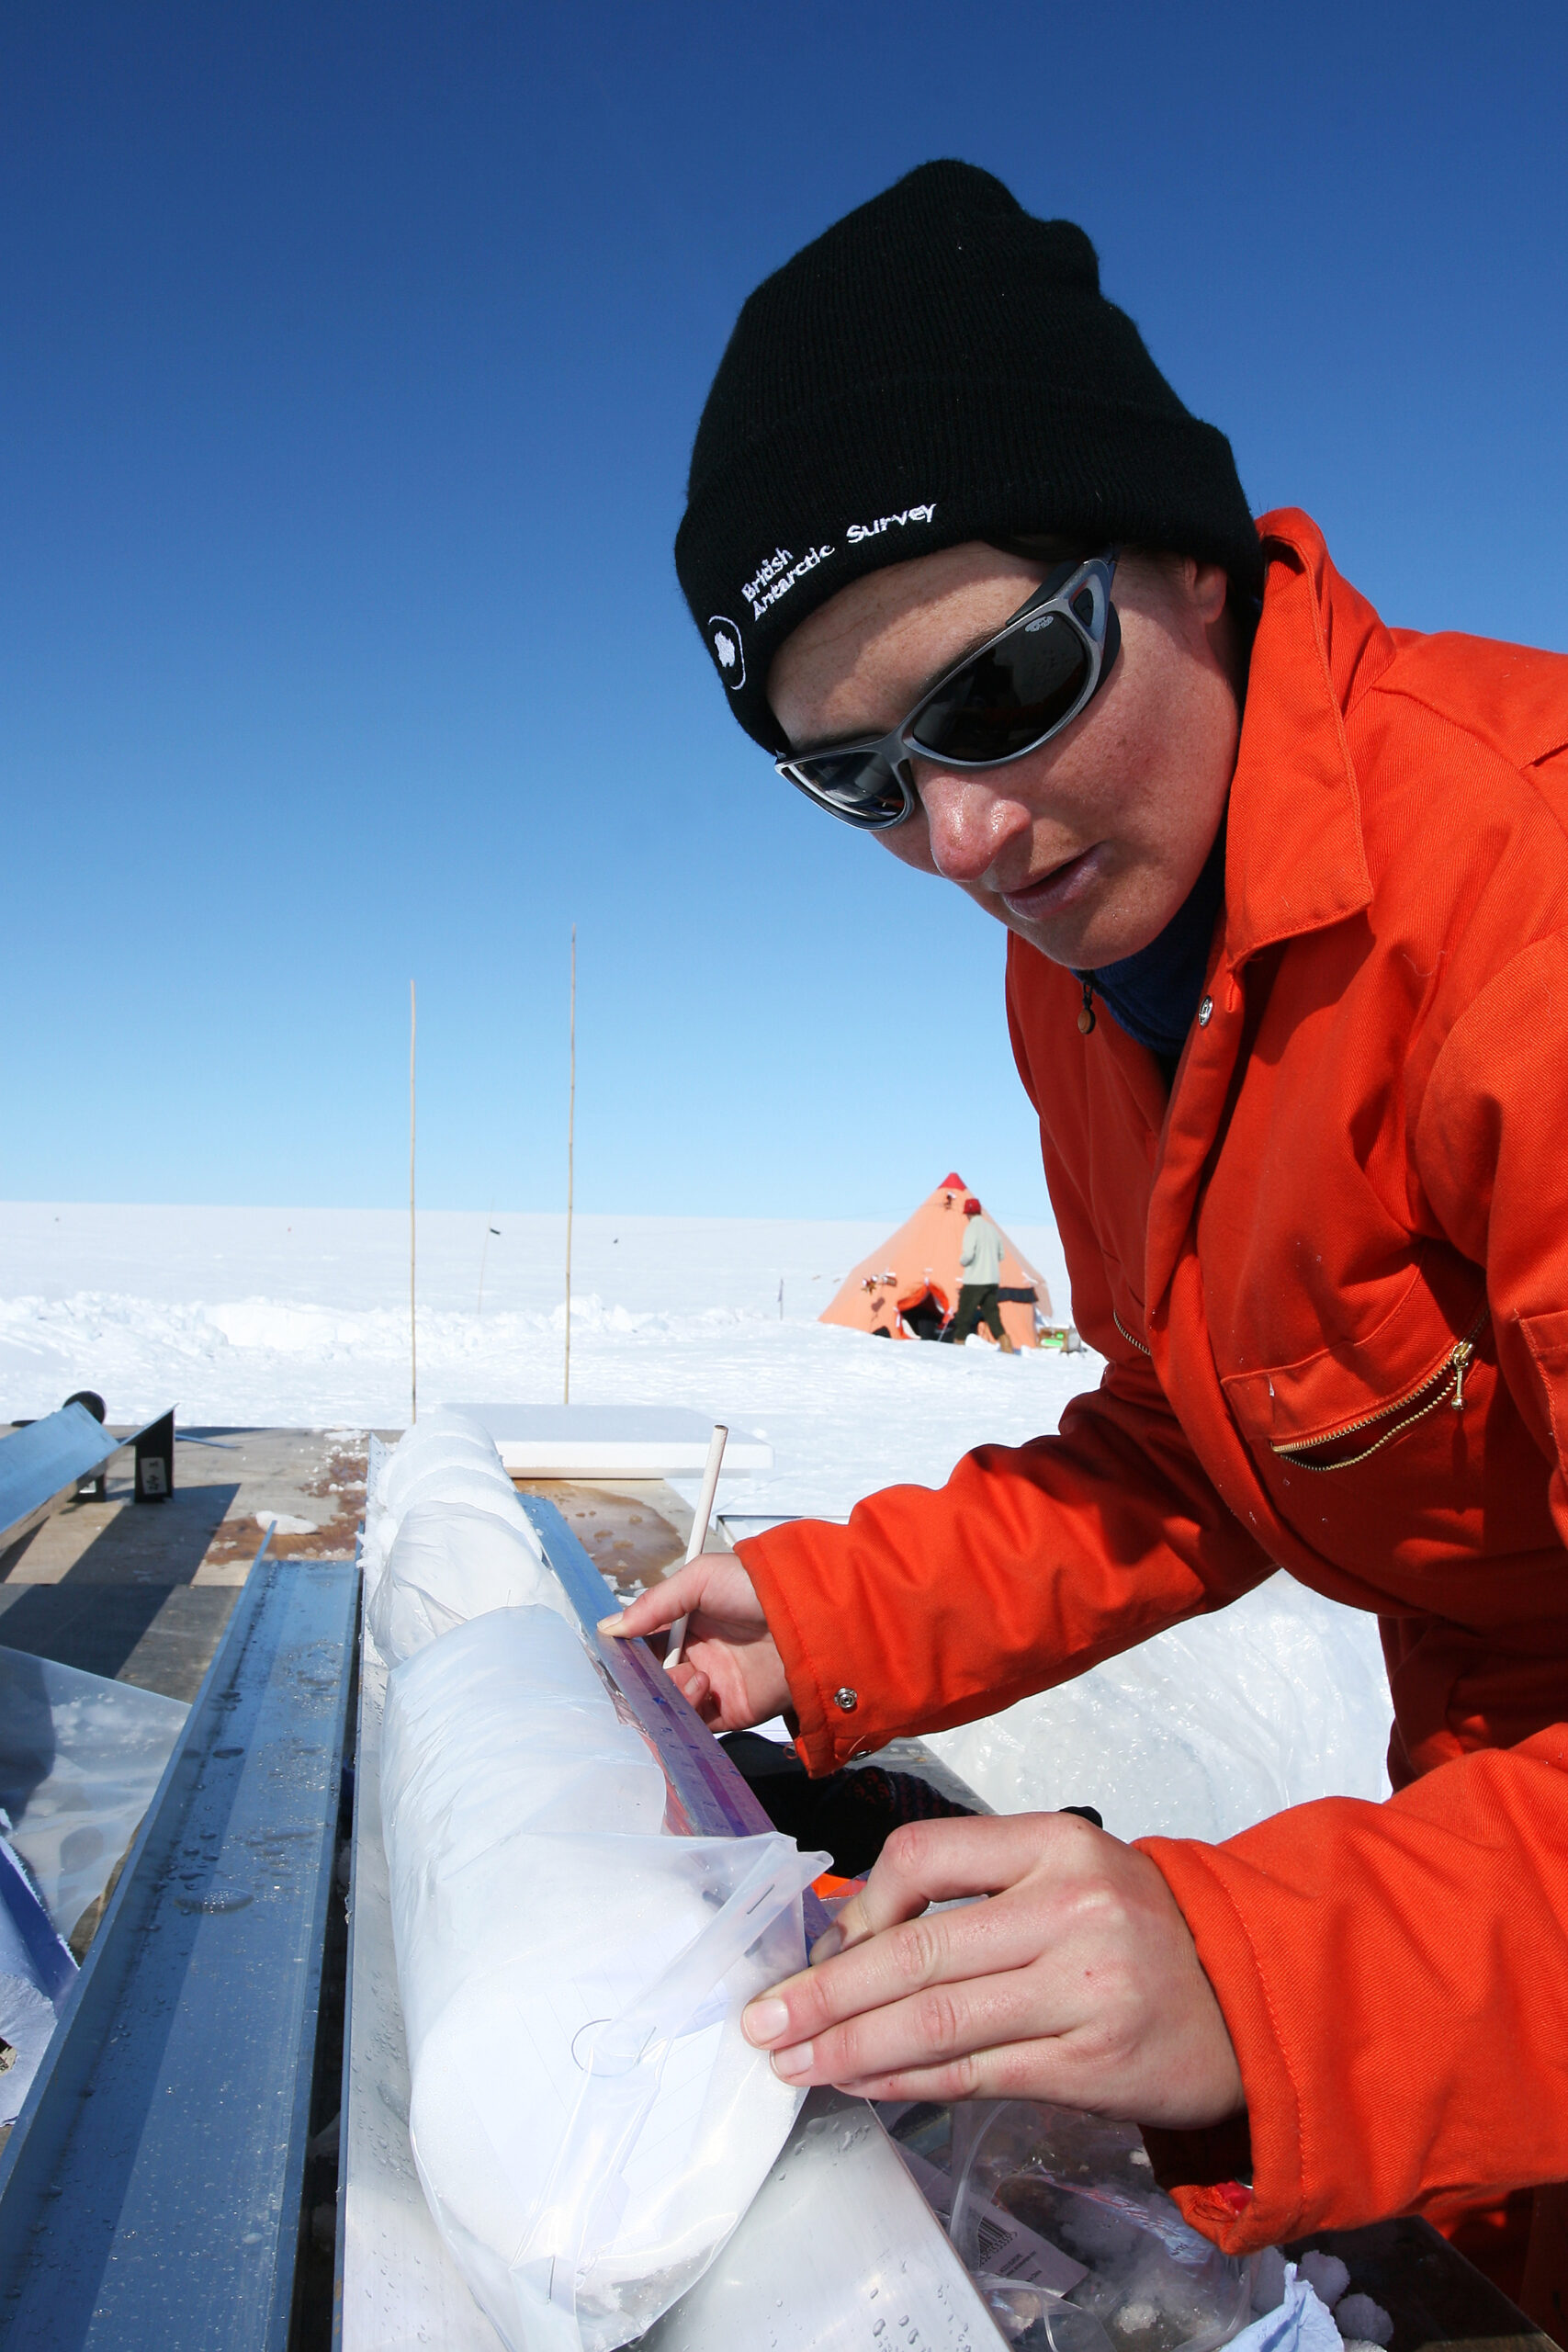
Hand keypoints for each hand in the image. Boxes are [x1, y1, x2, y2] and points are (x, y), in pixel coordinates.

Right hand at [601, 1554, 789, 1732]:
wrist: (810, 1618)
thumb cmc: (758, 1588)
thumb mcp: (701, 1578)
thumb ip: (655, 1604)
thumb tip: (610, 1627)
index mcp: (685, 1623)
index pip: (642, 1643)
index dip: (625, 1651)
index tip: (612, 1655)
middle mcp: (695, 1656)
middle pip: (649, 1679)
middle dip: (641, 1679)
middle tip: (641, 1675)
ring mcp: (711, 1686)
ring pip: (666, 1703)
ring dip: (670, 1692)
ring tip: (695, 1677)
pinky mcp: (729, 1713)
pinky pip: (693, 1724)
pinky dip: (687, 1713)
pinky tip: (700, 1690)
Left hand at [740, 1811, 1242, 2128]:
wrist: (1244, 1997)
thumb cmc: (1135, 1929)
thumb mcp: (1065, 1871)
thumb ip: (974, 1890)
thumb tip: (851, 1934)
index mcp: (1054, 1842)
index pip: (923, 1855)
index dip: (859, 1905)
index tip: (822, 1944)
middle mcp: (1068, 1908)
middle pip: (915, 1951)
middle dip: (825, 1992)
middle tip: (763, 2020)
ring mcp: (1081, 1990)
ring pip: (935, 2021)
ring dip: (849, 2047)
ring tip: (793, 2061)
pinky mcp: (1087, 2063)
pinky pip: (973, 2073)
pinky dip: (905, 2080)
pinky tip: (861, 2082)